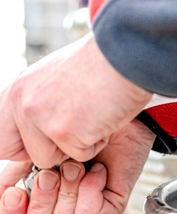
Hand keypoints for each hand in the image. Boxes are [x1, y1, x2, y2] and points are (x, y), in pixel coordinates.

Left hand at [0, 33, 151, 167]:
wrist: (126, 55)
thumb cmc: (102, 65)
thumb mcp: (54, 78)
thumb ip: (38, 101)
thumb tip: (35, 128)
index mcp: (17, 90)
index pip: (1, 138)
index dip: (24, 144)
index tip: (48, 138)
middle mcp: (22, 103)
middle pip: (18, 152)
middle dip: (46, 150)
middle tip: (72, 130)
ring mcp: (41, 118)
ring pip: (51, 158)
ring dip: (76, 145)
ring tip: (93, 116)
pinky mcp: (65, 132)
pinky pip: (81, 155)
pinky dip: (98, 141)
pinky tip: (104, 116)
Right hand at [0, 120, 154, 213]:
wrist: (106, 108)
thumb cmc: (67, 122)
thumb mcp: (23, 144)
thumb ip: (7, 167)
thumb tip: (2, 191)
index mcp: (34, 201)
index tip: (15, 193)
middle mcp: (59, 210)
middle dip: (39, 204)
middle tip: (49, 175)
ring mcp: (85, 209)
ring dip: (64, 193)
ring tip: (74, 167)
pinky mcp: (110, 206)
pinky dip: (89, 189)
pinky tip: (95, 170)